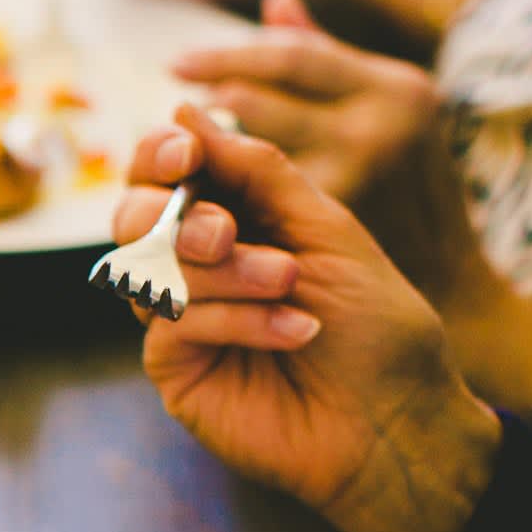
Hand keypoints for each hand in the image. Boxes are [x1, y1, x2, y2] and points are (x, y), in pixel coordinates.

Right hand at [113, 106, 500, 531]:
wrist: (397, 422)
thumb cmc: (375, 327)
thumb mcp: (328, 227)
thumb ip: (258, 170)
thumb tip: (184, 109)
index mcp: (235, 218)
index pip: (167, 171)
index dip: (162, 153)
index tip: (189, 150)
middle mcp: (197, 266)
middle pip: (134, 214)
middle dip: (177, 213)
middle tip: (225, 229)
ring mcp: (180, 318)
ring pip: (147, 267)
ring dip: (221, 268)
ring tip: (287, 283)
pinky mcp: (174, 369)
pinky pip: (171, 322)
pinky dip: (233, 318)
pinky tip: (290, 331)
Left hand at [170, 0, 471, 284]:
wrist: (449, 278)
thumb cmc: (408, 184)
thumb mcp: (384, 107)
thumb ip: (326, 56)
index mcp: (394, 88)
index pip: (290, 58)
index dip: (227, 57)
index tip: (176, 64)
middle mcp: (374, 131)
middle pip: (254, 101)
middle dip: (203, 103)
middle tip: (164, 112)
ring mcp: (351, 184)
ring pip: (241, 154)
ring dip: (201, 150)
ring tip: (172, 150)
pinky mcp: (322, 237)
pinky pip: (247, 205)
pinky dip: (216, 194)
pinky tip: (190, 194)